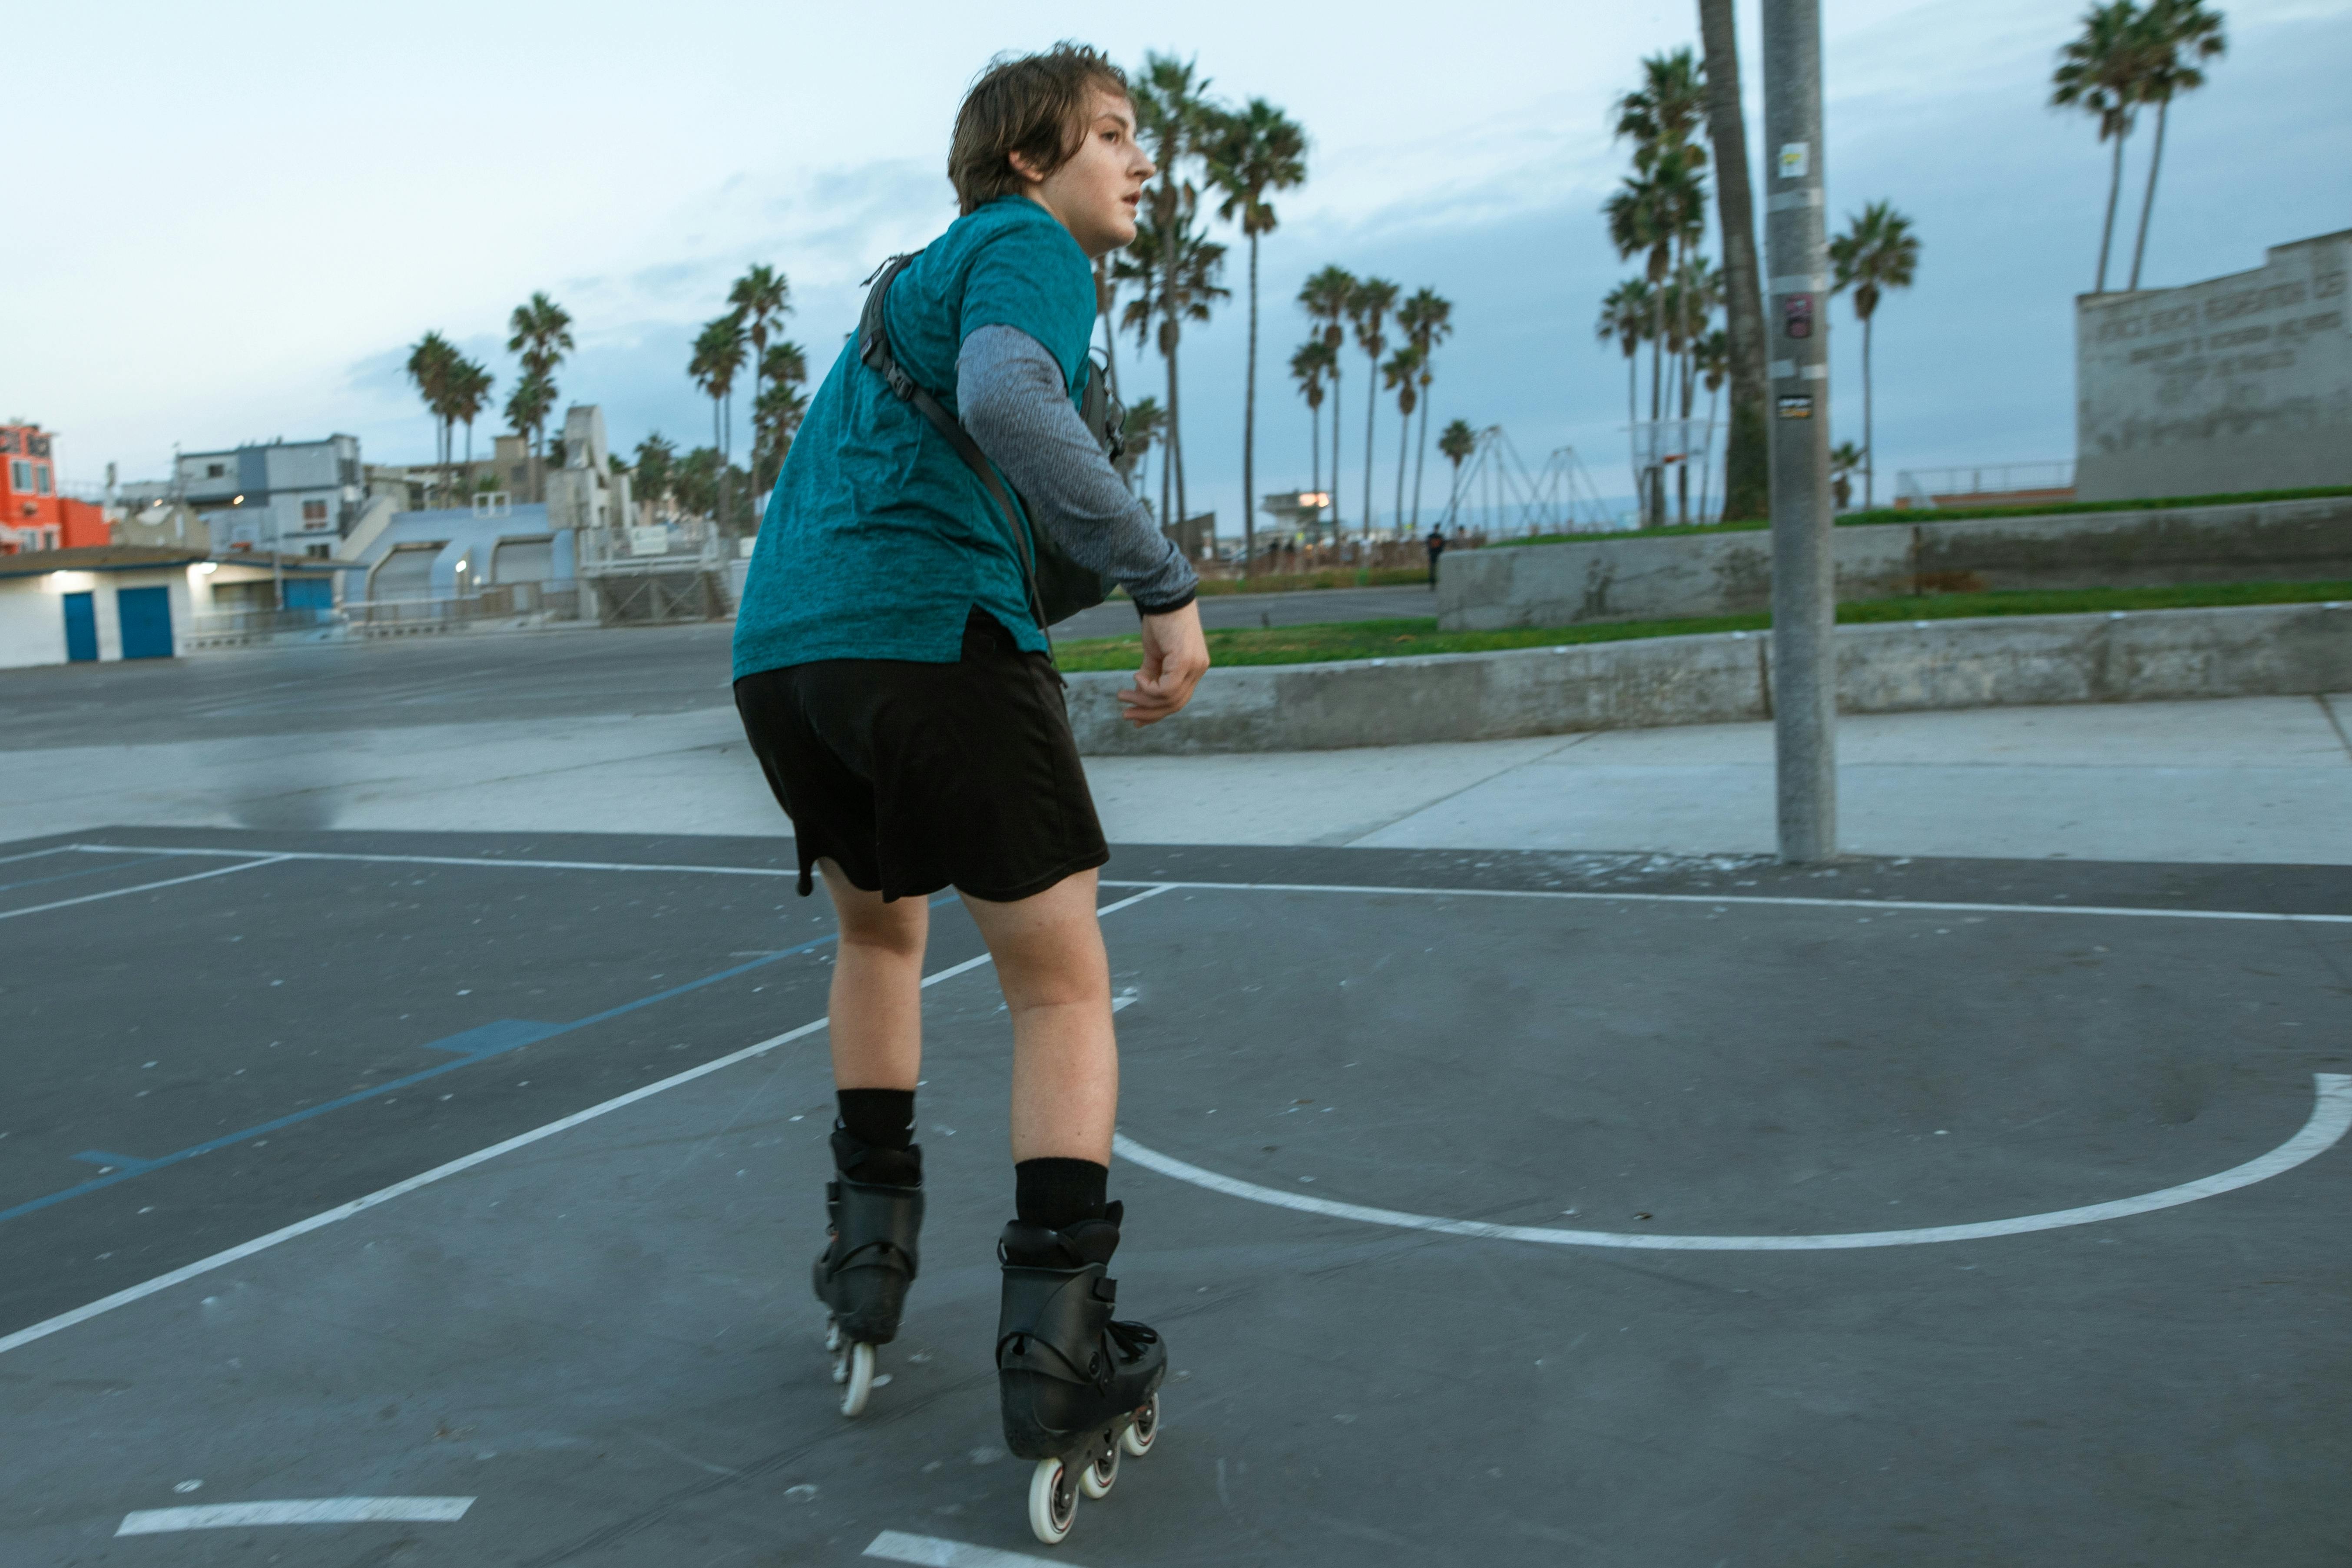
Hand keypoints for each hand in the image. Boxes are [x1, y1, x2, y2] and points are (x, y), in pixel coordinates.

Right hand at [1116, 601, 1208, 726]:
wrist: (1163, 596)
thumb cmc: (1160, 621)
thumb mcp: (1154, 653)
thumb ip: (1151, 674)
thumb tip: (1139, 693)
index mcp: (1193, 668)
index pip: (1177, 700)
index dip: (1156, 712)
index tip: (1136, 717)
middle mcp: (1198, 670)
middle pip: (1175, 704)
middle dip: (1148, 712)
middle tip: (1126, 715)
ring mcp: (1194, 666)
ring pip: (1169, 699)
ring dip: (1143, 700)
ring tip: (1122, 695)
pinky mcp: (1186, 662)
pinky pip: (1166, 689)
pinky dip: (1148, 688)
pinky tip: (1137, 677)